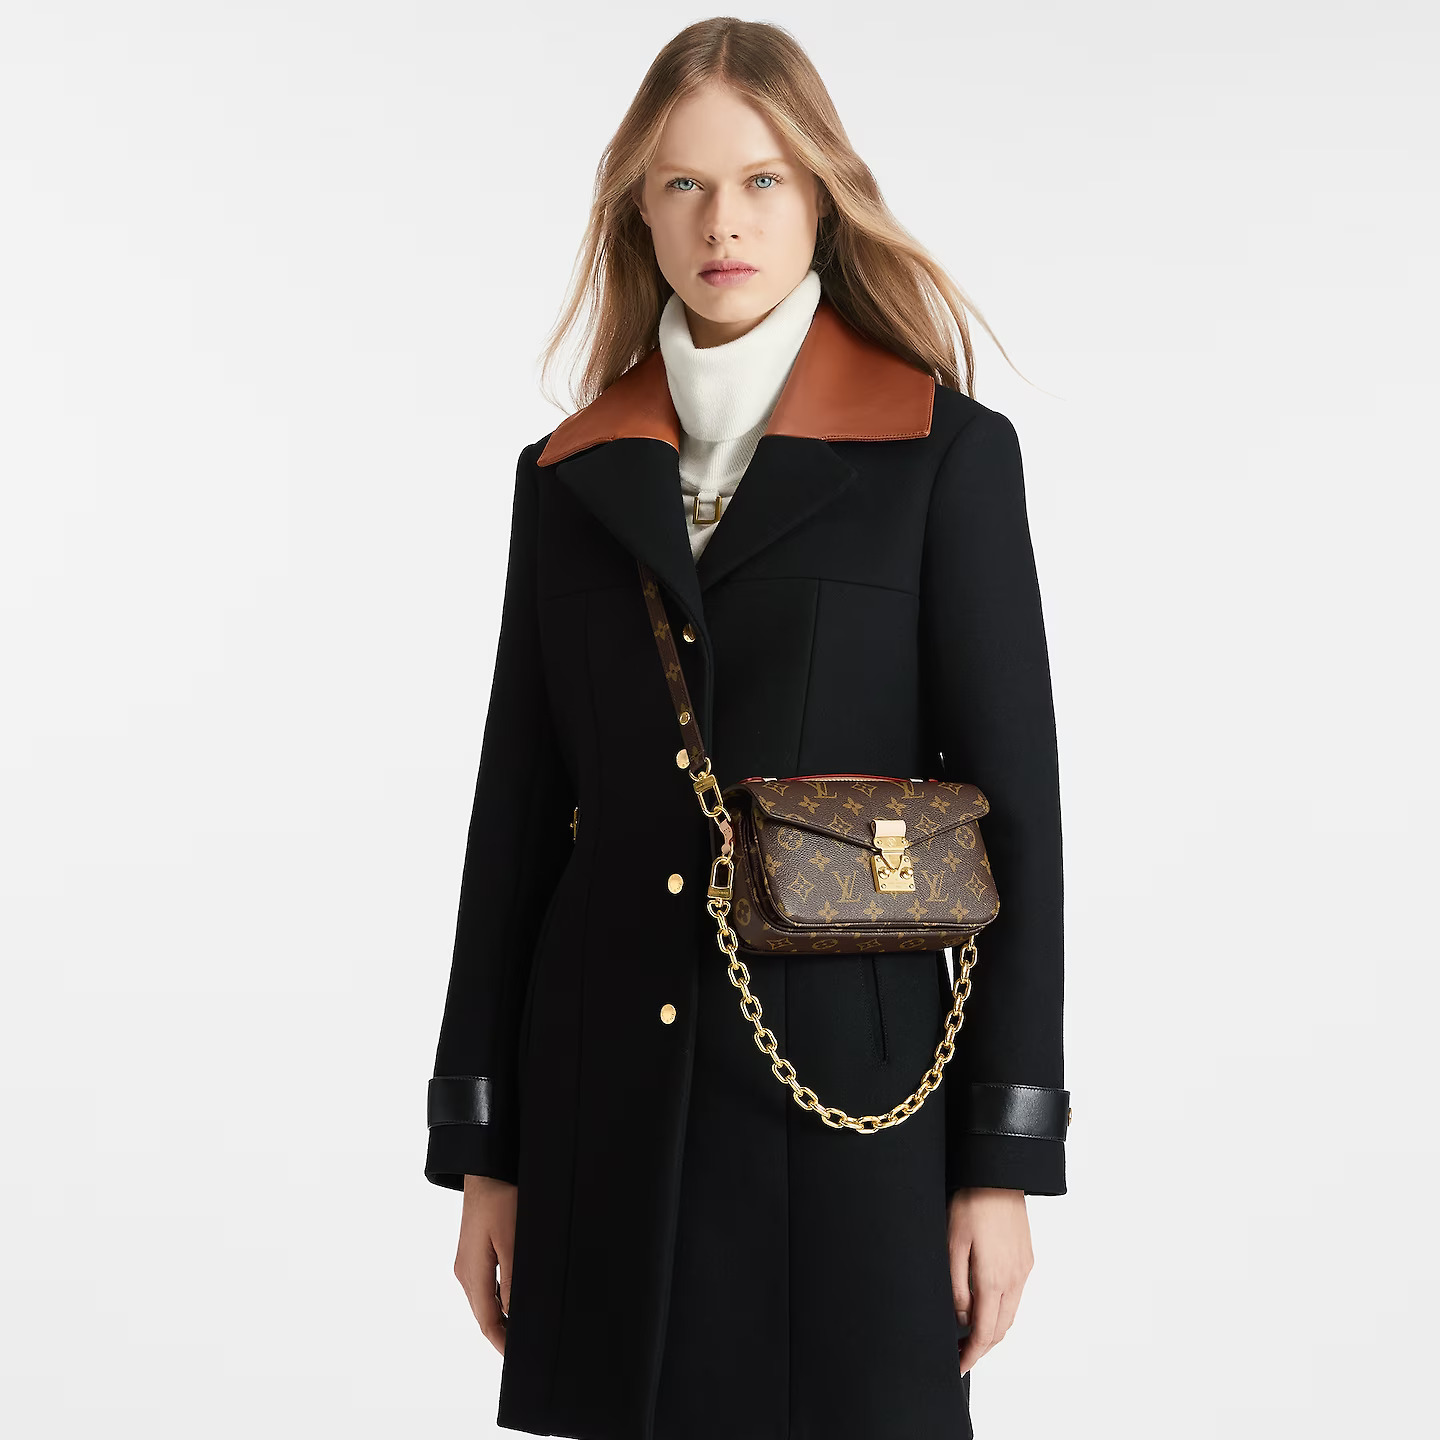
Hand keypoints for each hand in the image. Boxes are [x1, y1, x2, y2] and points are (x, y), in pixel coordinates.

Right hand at [454, 1174, 517, 1354]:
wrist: (484, 1168)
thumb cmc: (500, 1200)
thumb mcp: (512, 1240)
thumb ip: (513, 1279)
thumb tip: (514, 1314)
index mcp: (472, 1273)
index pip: (487, 1320)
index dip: (502, 1342)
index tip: (517, 1358)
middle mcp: (465, 1272)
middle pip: (483, 1314)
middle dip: (501, 1334)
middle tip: (525, 1347)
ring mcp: (466, 1262)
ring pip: (483, 1301)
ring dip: (500, 1317)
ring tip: (522, 1329)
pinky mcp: (472, 1252)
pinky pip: (484, 1285)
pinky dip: (497, 1299)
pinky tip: (513, 1299)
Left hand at [947, 1186, 1033, 1374]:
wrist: (998, 1175)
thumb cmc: (970, 1204)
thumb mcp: (951, 1244)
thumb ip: (956, 1285)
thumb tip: (961, 1317)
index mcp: (993, 1279)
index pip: (984, 1332)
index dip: (971, 1354)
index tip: (957, 1366)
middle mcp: (1014, 1279)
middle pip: (1000, 1329)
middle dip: (981, 1348)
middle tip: (959, 1354)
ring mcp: (1023, 1270)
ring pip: (1010, 1314)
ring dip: (992, 1330)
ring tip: (969, 1335)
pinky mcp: (1027, 1259)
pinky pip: (1016, 1296)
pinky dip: (1002, 1310)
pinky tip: (986, 1305)